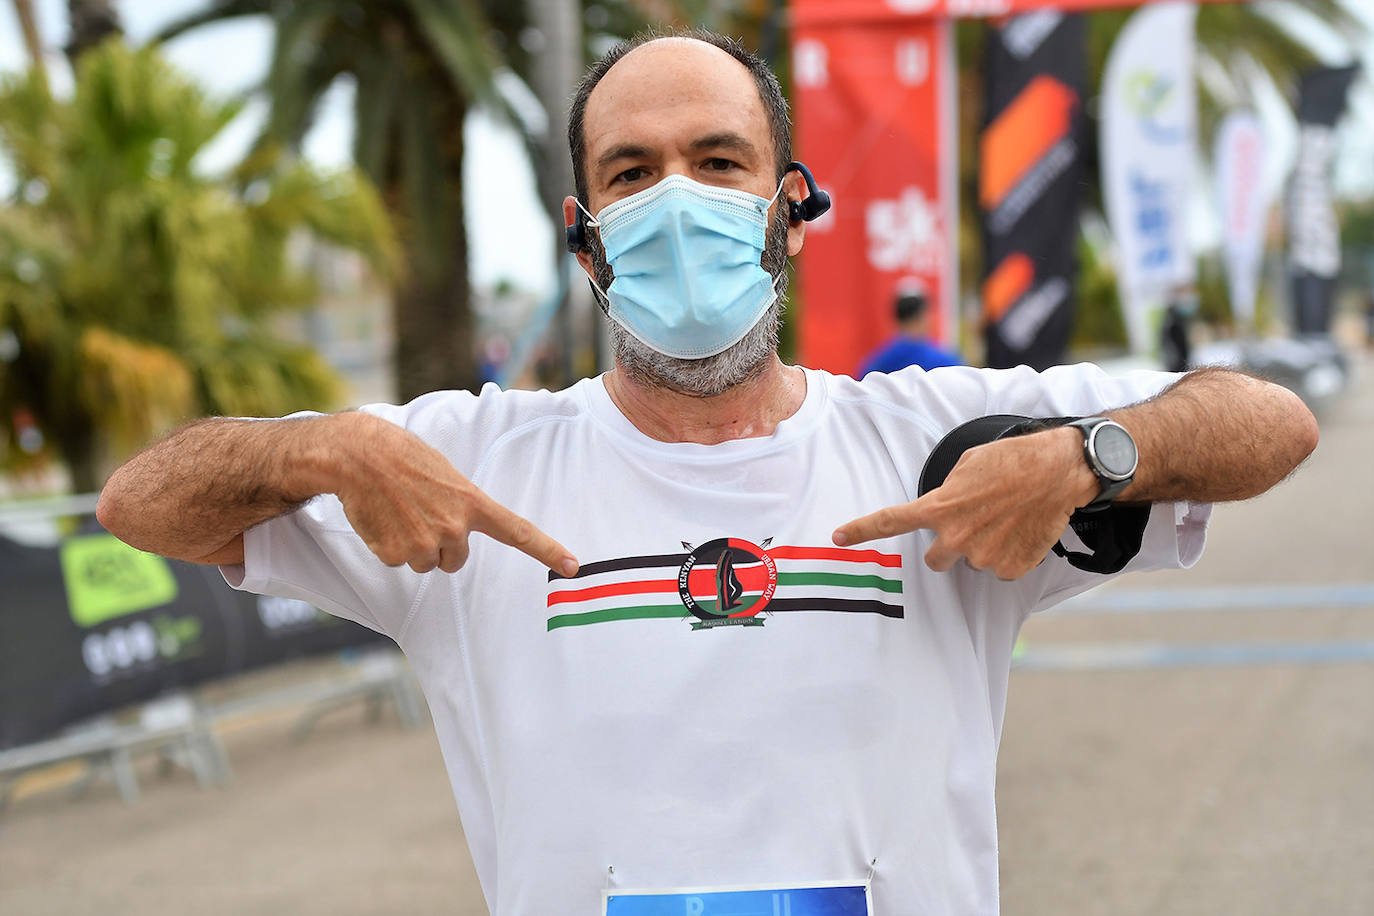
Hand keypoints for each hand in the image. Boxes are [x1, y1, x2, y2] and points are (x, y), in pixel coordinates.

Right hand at [329, 413, 577, 575]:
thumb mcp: (445, 475)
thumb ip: (460, 504)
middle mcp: (454, 528)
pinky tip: (382, 518)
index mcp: (472, 503)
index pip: (518, 531)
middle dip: (439, 544)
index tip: (573, 566)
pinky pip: (397, 561)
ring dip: (413, 545)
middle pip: (454, 560)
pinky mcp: (396, 553)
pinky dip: (388, 545)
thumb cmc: (403, 457)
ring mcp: (425, 543)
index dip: (548, 550)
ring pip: (425, 563)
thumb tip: (456, 531)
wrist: (359, 455)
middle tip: (419, 513)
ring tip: (399, 512)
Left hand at [832, 428, 1097, 579]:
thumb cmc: (1012, 460)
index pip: (891, 521)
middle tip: (972, 523)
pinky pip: (999, 569)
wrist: (1058, 471)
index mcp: (940, 508)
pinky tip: (1020, 530)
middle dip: (947, 546)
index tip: (838, 537)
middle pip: (935, 560)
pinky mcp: (1010, 568)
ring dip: (982, 546)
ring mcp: (983, 556)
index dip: (861, 530)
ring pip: (972, 561)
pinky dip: (1008, 554)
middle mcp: (956, 538)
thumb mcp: (967, 466)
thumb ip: (946, 493)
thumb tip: (943, 508)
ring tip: (1005, 518)